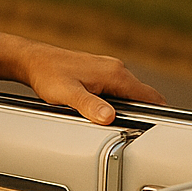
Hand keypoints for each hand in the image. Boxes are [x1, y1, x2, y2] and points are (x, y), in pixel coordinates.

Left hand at [0, 33, 163, 124]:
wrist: (32, 60)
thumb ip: (90, 106)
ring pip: (128, 92)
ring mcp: (108, 69)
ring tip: (116, 122)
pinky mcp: (98, 72)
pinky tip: (102, 110)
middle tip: (136, 130)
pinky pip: (115, 89)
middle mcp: (115, 69)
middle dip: (141, 112)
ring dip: (126, 107)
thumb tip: (109, 116)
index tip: (159, 126)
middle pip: (141, 95)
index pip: (150, 96)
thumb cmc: (47, 74)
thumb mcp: (68, 94)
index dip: (158, 112)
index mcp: (115, 74)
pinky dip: (115, 101)